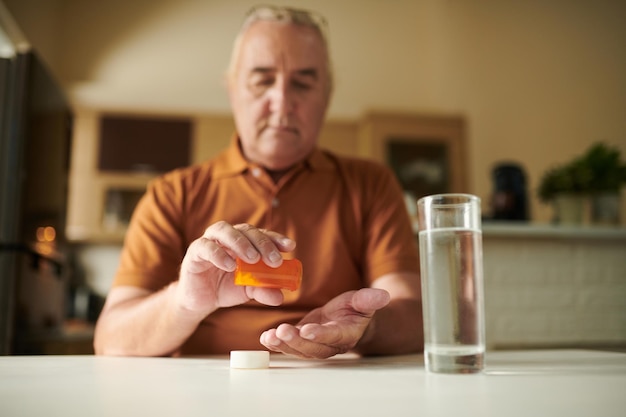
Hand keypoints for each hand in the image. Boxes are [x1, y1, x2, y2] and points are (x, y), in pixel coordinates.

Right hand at [176, 222, 295, 316]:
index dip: (276, 238)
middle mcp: (227, 236)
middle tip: (274, 260)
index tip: (290, 247)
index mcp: (244, 241)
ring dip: (241, 243)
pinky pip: (206, 247)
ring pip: (224, 230)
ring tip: (253, 258)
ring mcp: (210, 241)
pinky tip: (229, 266)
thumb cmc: (226, 288)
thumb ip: (263, 290)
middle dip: (262, 243)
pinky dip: (219, 254)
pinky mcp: (195, 252)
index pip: (262, 234)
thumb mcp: (248, 291)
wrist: (200, 301)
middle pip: (246, 230)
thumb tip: (280, 297)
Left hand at [260, 288, 390, 358]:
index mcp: (346, 334)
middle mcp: (330, 345)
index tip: (308, 330)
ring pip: (299, 350)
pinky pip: (290, 346)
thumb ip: (369, 300)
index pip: (334, 337)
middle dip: (296, 341)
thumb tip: (383, 295)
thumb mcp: (363, 301)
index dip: (321, 335)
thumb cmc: (356, 310)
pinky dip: (277, 343)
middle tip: (283, 331)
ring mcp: (315, 346)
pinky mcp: (303, 342)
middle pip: (313, 348)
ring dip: (284, 344)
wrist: (349, 320)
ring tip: (270, 336)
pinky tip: (266, 338)